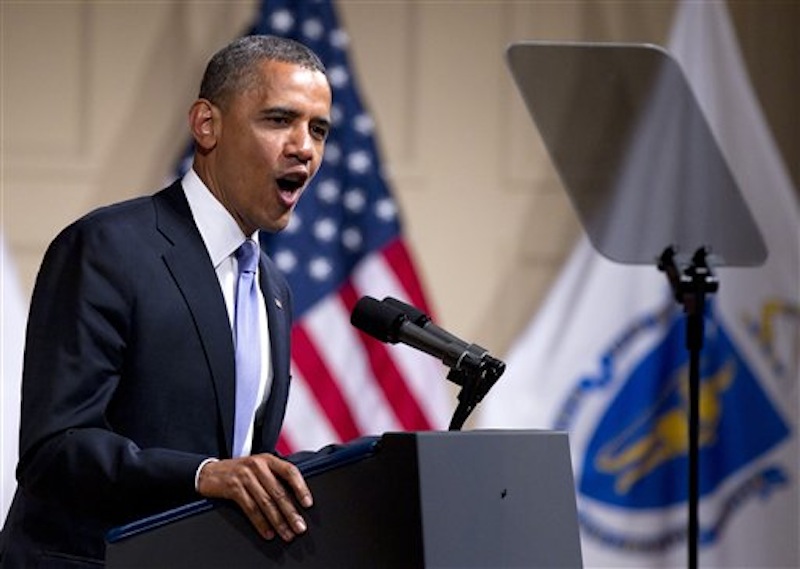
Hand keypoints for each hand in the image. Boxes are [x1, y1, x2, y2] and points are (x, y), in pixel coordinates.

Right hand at [197, 453, 312, 541]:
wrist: (210, 472)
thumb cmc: (239, 471)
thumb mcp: (258, 467)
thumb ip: (275, 476)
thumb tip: (296, 498)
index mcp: (268, 459)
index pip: (290, 471)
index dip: (301, 488)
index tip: (308, 503)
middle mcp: (258, 466)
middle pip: (279, 491)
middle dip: (291, 512)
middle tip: (300, 526)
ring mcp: (245, 476)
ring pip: (266, 502)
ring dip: (278, 521)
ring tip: (287, 533)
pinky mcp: (233, 488)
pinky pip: (250, 509)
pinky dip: (260, 523)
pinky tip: (268, 532)